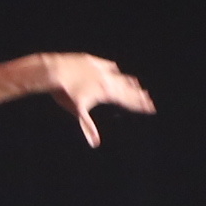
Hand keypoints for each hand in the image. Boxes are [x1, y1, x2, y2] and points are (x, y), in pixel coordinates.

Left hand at [32, 54, 155, 146]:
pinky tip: (116, 68)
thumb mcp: (77, 111)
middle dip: (138, 95)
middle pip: (127, 89)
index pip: (128, 101)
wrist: (55, 71)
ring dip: (128, 81)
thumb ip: (88, 127)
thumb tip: (94, 144)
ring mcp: (100, 69)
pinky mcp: (92, 61)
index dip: (139, 105)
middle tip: (148, 98)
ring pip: (119, 76)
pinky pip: (107, 65)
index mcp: (106, 92)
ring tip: (137, 84)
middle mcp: (106, 80)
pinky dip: (113, 69)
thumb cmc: (64, 93)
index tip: (150, 108)